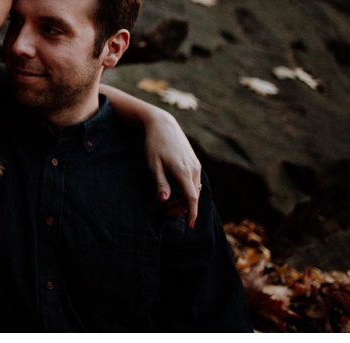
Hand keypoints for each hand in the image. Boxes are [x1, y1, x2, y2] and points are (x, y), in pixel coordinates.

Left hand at [145, 111, 201, 227]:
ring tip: (167, 203)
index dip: (191, 213)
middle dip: (182, 208)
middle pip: (193, 197)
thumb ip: (160, 183)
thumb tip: (164, 201)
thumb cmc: (155, 145)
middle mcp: (194, 169)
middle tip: (165, 212)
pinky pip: (194, 182)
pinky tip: (176, 192)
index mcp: (183, 171)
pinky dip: (187, 191)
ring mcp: (196, 165)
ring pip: (195, 190)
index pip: (192, 198)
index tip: (189, 225)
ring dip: (184, 200)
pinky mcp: (195, 162)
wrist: (163, 125)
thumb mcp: (153, 164)